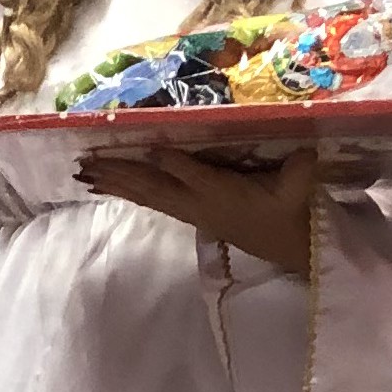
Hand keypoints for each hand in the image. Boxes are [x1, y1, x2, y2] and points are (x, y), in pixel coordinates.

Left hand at [75, 144, 318, 273]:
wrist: (284, 242)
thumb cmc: (290, 208)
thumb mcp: (297, 188)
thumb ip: (300, 171)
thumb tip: (308, 152)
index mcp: (224, 195)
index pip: (197, 177)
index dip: (177, 165)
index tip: (153, 149)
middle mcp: (198, 203)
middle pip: (155, 187)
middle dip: (121, 173)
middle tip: (88, 163)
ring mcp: (188, 209)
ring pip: (146, 193)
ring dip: (114, 181)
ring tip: (83, 171)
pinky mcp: (185, 211)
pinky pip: (149, 199)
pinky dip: (125, 189)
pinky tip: (104, 183)